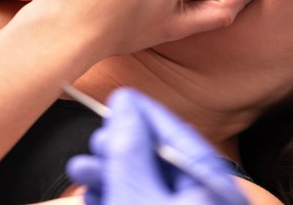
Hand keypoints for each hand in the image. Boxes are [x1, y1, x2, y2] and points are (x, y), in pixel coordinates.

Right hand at [67, 89, 247, 204]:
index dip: (144, 112)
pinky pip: (142, 200)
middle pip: (160, 158)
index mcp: (212, 187)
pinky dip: (115, 194)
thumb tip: (125, 102)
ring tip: (81, 169)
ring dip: (109, 173)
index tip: (118, 98)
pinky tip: (91, 192)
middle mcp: (204, 197)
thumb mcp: (134, 192)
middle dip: (120, 147)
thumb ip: (130, 147)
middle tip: (96, 140)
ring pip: (146, 181)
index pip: (178, 134)